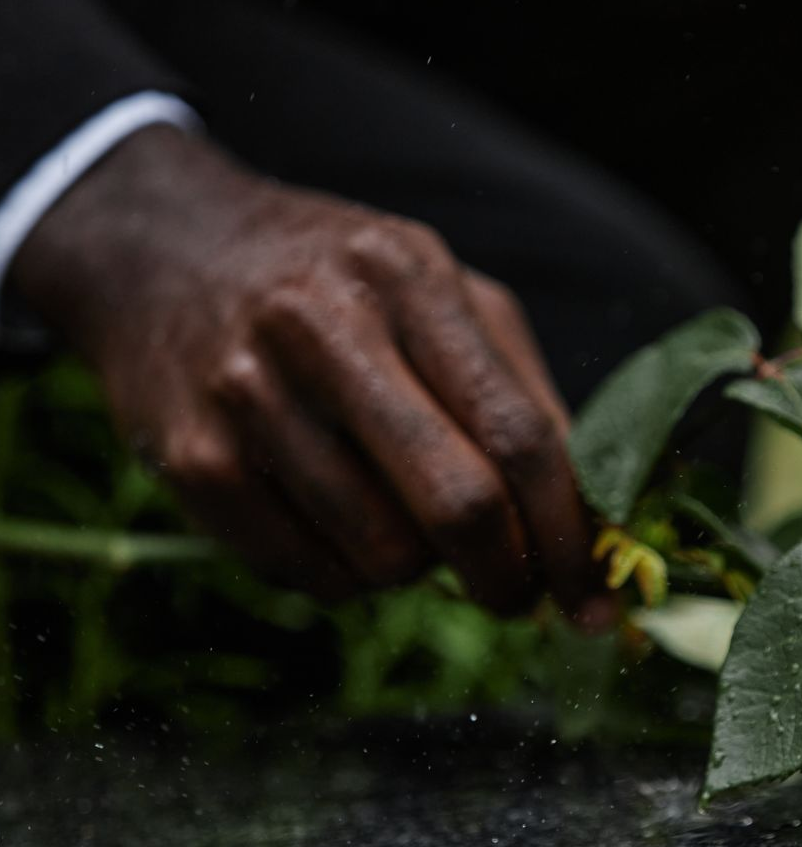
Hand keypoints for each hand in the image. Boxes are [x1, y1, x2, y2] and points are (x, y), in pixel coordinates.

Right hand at [13, 124, 602, 614]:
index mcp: (411, 281)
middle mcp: (325, 329)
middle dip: (506, 576)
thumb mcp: (442, 291)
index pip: (518, 433)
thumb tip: (587, 520)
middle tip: (517, 598)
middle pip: (458, 504)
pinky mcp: (189, 459)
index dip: (568, 532)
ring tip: (400, 519)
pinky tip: (334, 523)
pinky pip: (304, 572)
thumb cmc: (340, 284)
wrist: (164, 248)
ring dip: (415, 570)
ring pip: (380, 554)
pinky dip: (341, 575)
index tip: (591, 596)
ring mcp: (247, 395)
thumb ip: (520, 391)